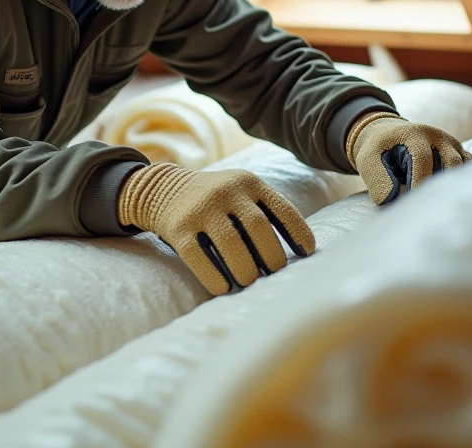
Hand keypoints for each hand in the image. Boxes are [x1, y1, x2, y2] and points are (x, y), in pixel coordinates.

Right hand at [118, 164, 315, 294]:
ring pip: (230, 244)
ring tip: (250, 281)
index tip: (308, 252)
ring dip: (245, 270)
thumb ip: (265, 212)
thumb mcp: (241, 191)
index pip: (281, 208)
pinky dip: (214, 277)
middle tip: (274, 272)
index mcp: (248, 182)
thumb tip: (295, 255)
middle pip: (258, 228)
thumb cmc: (216, 200)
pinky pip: (199, 257)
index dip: (298, 232)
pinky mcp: (178, 228)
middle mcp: (226, 191)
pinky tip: (224, 288)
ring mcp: (201, 209)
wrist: (163, 187)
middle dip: (271, 256)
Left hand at [347, 111, 471, 205]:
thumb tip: (391, 201)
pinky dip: (463, 183)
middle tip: (431, 209)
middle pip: (450, 162)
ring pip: (463, 167)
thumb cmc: (378, 150)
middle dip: (442, 186)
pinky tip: (451, 200)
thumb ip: (377, 179)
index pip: (422, 158)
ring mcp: (452, 144)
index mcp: (414, 134)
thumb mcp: (368, 160)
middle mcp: (438, 136)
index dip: (419, 181)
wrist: (389, 134)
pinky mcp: (460, 153)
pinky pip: (469, 169)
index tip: (414, 204)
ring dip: (454, 186)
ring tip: (441, 207)